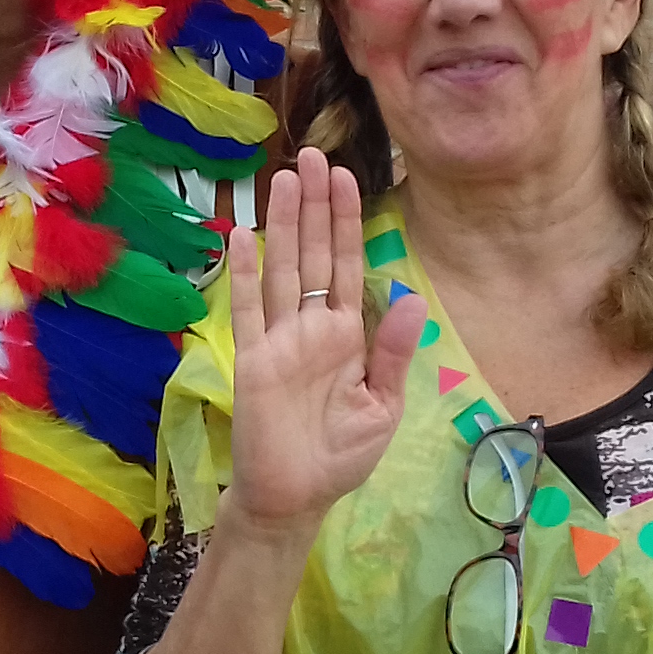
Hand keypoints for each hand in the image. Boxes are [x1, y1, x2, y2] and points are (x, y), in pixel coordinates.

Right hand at [219, 148, 427, 551]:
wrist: (296, 498)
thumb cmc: (339, 455)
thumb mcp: (381, 406)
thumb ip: (393, 353)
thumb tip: (410, 297)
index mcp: (346, 334)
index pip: (347, 265)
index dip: (346, 222)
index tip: (347, 178)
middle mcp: (311, 327)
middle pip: (313, 254)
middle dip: (315, 206)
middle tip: (315, 155)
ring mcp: (279, 340)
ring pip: (282, 270)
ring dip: (283, 225)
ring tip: (284, 178)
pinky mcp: (252, 360)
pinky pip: (248, 310)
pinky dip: (245, 273)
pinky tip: (242, 234)